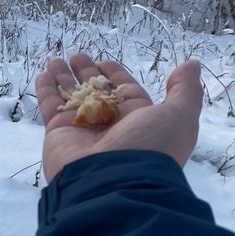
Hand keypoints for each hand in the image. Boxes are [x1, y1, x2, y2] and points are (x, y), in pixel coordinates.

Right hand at [36, 53, 202, 181]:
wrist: (112, 181)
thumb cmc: (148, 147)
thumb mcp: (178, 116)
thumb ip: (184, 91)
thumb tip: (191, 65)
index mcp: (136, 120)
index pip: (123, 91)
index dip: (115, 75)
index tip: (104, 61)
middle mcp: (108, 124)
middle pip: (94, 91)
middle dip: (86, 72)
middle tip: (76, 55)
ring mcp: (81, 128)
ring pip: (70, 95)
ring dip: (62, 77)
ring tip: (55, 60)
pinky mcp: (58, 131)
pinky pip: (50, 106)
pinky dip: (45, 90)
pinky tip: (43, 74)